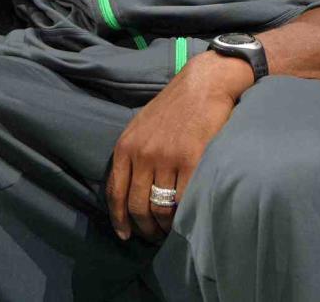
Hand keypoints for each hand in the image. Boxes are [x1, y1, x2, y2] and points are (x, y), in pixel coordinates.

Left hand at [106, 53, 252, 241]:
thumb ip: (132, 155)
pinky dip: (184, 214)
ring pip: (161, 206)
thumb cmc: (173, 106)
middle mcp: (142, 154)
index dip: (119, 219)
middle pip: (137, 205)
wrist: (203, 84)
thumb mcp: (141, 127)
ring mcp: (167, 157)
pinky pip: (184, 199)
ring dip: (165, 225)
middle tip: (154, 235)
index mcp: (126, 146)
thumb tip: (127, 189)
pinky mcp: (192, 159)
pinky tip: (186, 218)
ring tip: (171, 229)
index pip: (116, 193)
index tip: (125, 234)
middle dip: (144, 227)